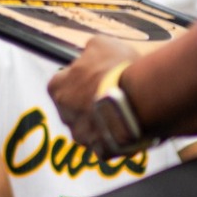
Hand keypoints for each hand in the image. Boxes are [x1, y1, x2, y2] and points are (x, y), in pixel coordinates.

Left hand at [47, 35, 142, 156]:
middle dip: (88, 103)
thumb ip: (90, 50)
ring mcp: (82, 136)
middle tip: (110, 93)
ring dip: (102, 121)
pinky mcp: (101, 151)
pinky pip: (106, 146)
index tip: (93, 76)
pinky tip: (129, 126)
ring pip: (90, 130)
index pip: (61, 83)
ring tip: (124, 110)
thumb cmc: (116, 69)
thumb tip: (89, 51)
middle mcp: (64, 114)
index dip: (78, 79)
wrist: (139, 98)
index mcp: (57, 87)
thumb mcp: (101, 44)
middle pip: (73, 109)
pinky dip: (115, 139)